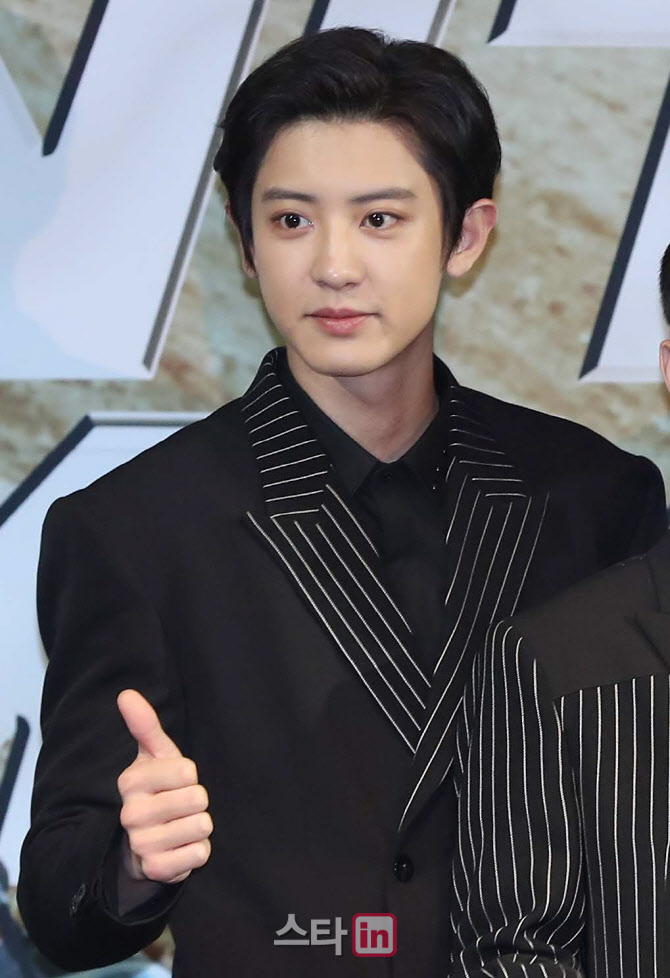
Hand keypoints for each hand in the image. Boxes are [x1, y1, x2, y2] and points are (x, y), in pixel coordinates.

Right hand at [116, 689, 212, 884]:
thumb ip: (145, 725)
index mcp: (131, 781)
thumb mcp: (155, 755)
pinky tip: (182, 847)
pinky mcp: (157, 870)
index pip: (187, 770)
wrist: (146, 842)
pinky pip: (199, 854)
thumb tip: (126, 693)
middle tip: (181, 806)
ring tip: (182, 825)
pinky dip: (198, 851)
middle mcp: (131, 813)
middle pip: (198, 798)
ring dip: (199, 826)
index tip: (176, 781)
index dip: (190, 775)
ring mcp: (142, 844)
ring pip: (202, 826)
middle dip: (197, 801)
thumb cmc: (158, 789)